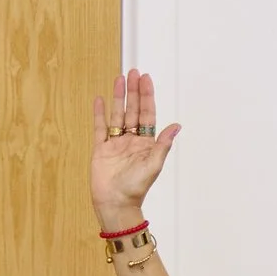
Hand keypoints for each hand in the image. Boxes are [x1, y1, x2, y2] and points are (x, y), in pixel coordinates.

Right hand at [92, 70, 179, 226]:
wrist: (115, 204)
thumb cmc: (136, 188)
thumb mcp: (153, 165)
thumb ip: (163, 144)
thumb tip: (176, 126)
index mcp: (146, 144)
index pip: (147, 115)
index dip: (147, 97)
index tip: (146, 80)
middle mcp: (131, 141)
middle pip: (133, 111)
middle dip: (134, 91)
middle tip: (134, 72)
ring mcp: (116, 144)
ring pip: (117, 115)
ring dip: (119, 97)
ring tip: (119, 79)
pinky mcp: (101, 149)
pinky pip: (100, 128)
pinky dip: (99, 114)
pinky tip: (100, 100)